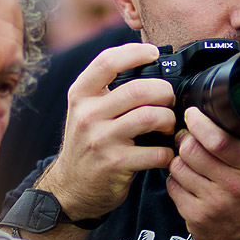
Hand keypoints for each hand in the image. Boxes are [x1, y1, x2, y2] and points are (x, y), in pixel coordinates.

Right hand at [39, 43, 175, 219]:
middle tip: (169, 99)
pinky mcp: (115, 164)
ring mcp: (101, 140)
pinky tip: (165, 151)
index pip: (107, 62)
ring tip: (168, 125)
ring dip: (169, 120)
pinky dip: (168, 151)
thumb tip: (150, 64)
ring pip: (150, 117)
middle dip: (164, 92)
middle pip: (138, 90)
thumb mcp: (86, 110)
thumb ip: (109, 89)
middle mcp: (87, 115)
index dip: (135, 52)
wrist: (70, 187)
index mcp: (81, 95)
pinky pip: (156, 152)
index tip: (153, 53)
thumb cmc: (87, 142)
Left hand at [166, 106, 239, 239]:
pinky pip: (173, 188)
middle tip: (188, 137)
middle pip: (191, 150)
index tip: (193, 114)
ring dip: (180, 160)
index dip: (199, 123)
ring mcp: (212, 204)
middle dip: (185, 138)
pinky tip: (189, 181)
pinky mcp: (196, 219)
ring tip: (190, 161)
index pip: (218, 140)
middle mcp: (231, 187)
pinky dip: (176, 180)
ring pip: (178, 167)